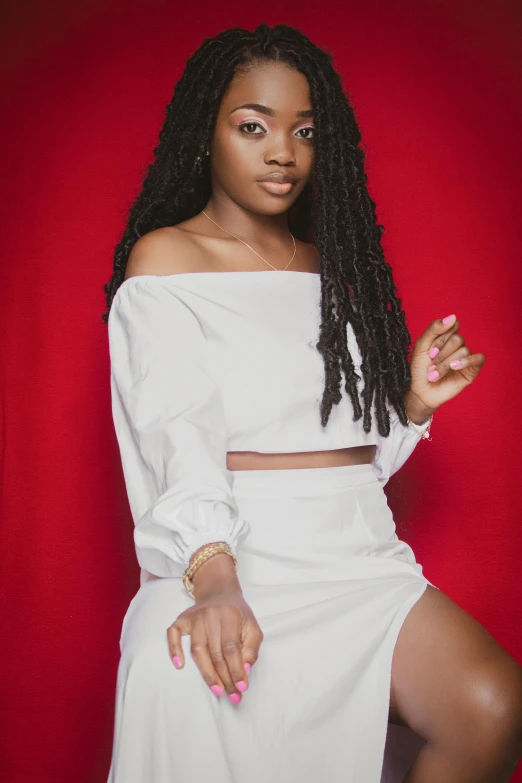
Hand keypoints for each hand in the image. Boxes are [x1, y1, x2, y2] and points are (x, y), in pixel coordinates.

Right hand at [166, 579, 263, 704]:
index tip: (242, 688)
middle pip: (215, 652)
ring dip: (207, 673)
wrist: (219, 592)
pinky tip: (179, 665)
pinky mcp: (181, 619)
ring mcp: (194, 617)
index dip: (236, 670)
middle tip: (232, 696)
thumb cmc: (237, 614)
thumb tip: (245, 670)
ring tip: (217, 690)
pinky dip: (174, 649)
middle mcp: (210, 615)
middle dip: (225, 677)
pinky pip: (173, 634)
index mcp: (229, 614)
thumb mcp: (252, 626)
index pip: (232, 648)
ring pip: (197, 649)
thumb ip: (252, 648)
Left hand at [407, 313, 485, 414]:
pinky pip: (479, 359)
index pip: (452, 326)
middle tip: (430, 365)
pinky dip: (467, 361)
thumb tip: (453, 316)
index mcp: (446, 337)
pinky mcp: (471, 370)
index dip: (440, 338)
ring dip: (446, 363)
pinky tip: (455, 367)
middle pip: (457, 339)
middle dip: (441, 354)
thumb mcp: (421, 345)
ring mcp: (465, 357)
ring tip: (435, 374)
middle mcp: (457, 346)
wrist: (420, 391)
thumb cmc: (419, 369)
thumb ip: (434, 328)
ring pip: (463, 351)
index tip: (429, 352)